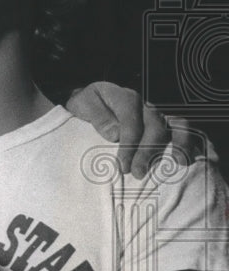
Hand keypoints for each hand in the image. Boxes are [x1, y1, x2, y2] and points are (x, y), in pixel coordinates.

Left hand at [66, 82, 205, 178]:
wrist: (91, 100)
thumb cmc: (86, 105)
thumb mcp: (83, 104)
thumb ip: (97, 116)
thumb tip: (114, 134)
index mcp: (124, 98)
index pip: (131, 120)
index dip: (129, 143)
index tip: (123, 165)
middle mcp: (144, 105)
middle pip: (154, 126)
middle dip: (147, 151)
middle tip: (137, 172)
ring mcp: (155, 114)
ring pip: (174, 125)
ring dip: (176, 145)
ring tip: (176, 164)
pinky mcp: (162, 123)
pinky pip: (180, 129)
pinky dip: (186, 142)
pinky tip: (184, 159)